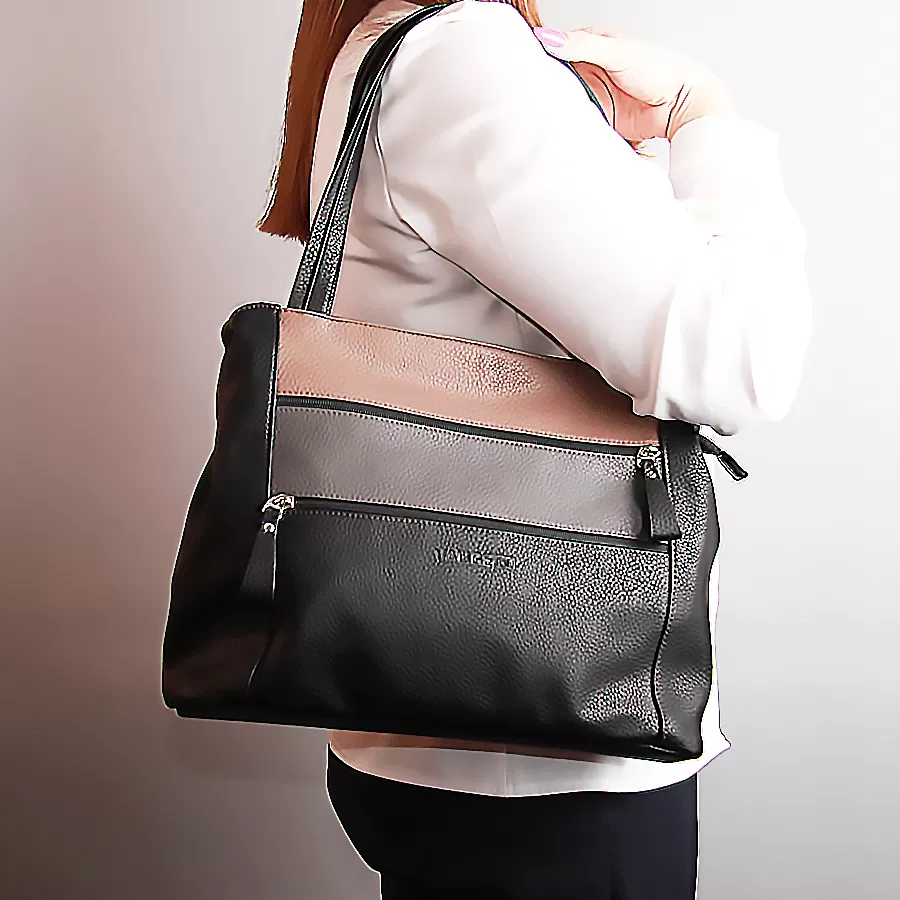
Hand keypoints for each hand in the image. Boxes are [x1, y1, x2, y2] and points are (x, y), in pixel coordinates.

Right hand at [533, 26, 736, 141]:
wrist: (682, 105)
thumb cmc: (660, 70)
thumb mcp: (617, 52)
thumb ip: (582, 46)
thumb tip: (547, 38)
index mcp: (590, 46)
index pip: (554, 50)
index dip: (537, 59)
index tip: (520, 70)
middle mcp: (589, 71)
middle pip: (555, 80)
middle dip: (542, 90)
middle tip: (524, 98)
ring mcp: (593, 96)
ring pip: (563, 104)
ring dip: (555, 111)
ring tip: (536, 117)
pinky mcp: (598, 119)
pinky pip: (576, 123)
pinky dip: (568, 127)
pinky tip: (557, 130)